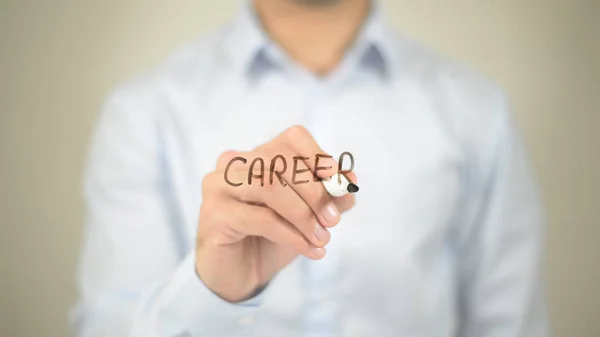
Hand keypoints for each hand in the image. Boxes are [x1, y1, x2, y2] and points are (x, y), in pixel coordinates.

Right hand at [195, 125, 356, 301]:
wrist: (240, 275)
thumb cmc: (272, 238)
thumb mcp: (308, 215)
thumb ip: (328, 195)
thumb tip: (350, 178)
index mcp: (257, 155)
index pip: (292, 138)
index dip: (319, 156)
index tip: (339, 182)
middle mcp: (233, 163)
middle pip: (281, 162)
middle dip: (314, 192)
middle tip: (333, 221)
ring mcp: (218, 186)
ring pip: (269, 186)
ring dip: (303, 214)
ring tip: (322, 238)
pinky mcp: (213, 214)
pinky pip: (260, 218)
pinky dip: (291, 235)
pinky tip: (309, 250)